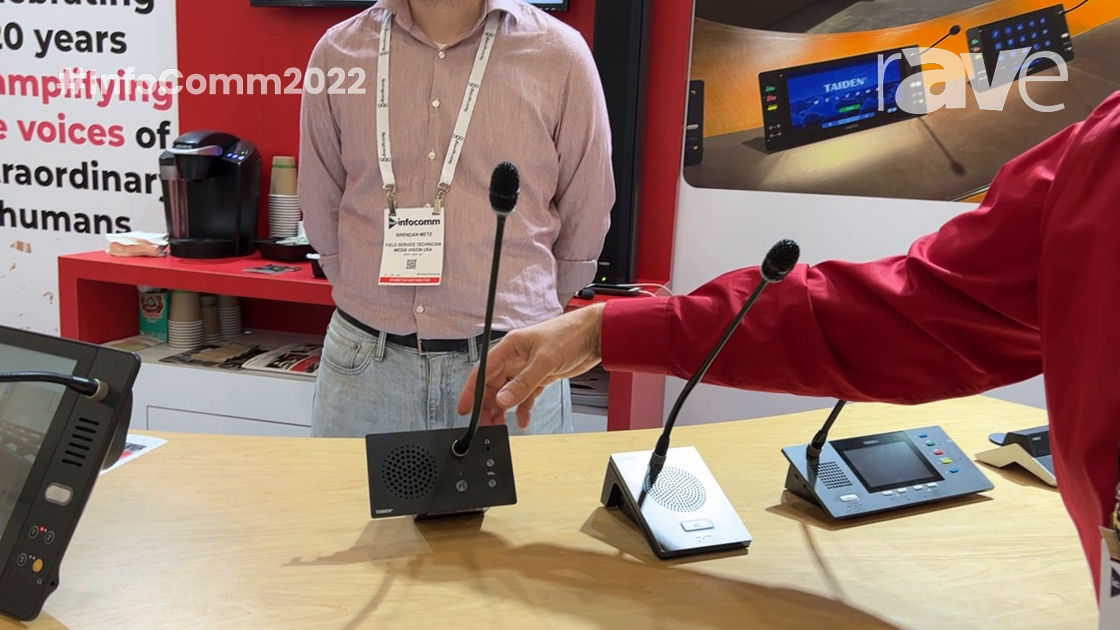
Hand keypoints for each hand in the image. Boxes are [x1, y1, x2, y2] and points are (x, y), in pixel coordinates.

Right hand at [457, 303, 605, 428]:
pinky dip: (523, 408)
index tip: (465, 409)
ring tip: (500, 426)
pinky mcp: (541, 376)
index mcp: (510, 347)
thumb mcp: (544, 360)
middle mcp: (516, 357)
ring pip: (508, 392)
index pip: (483, 371)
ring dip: (504, 409)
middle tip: (485, 425)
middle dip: (488, 405)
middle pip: (493, 384)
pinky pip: (526, 395)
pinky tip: (522, 420)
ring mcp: (528, 367)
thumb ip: (523, 382)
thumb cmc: (570, 334)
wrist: (596, 335)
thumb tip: (502, 400)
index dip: (472, 391)